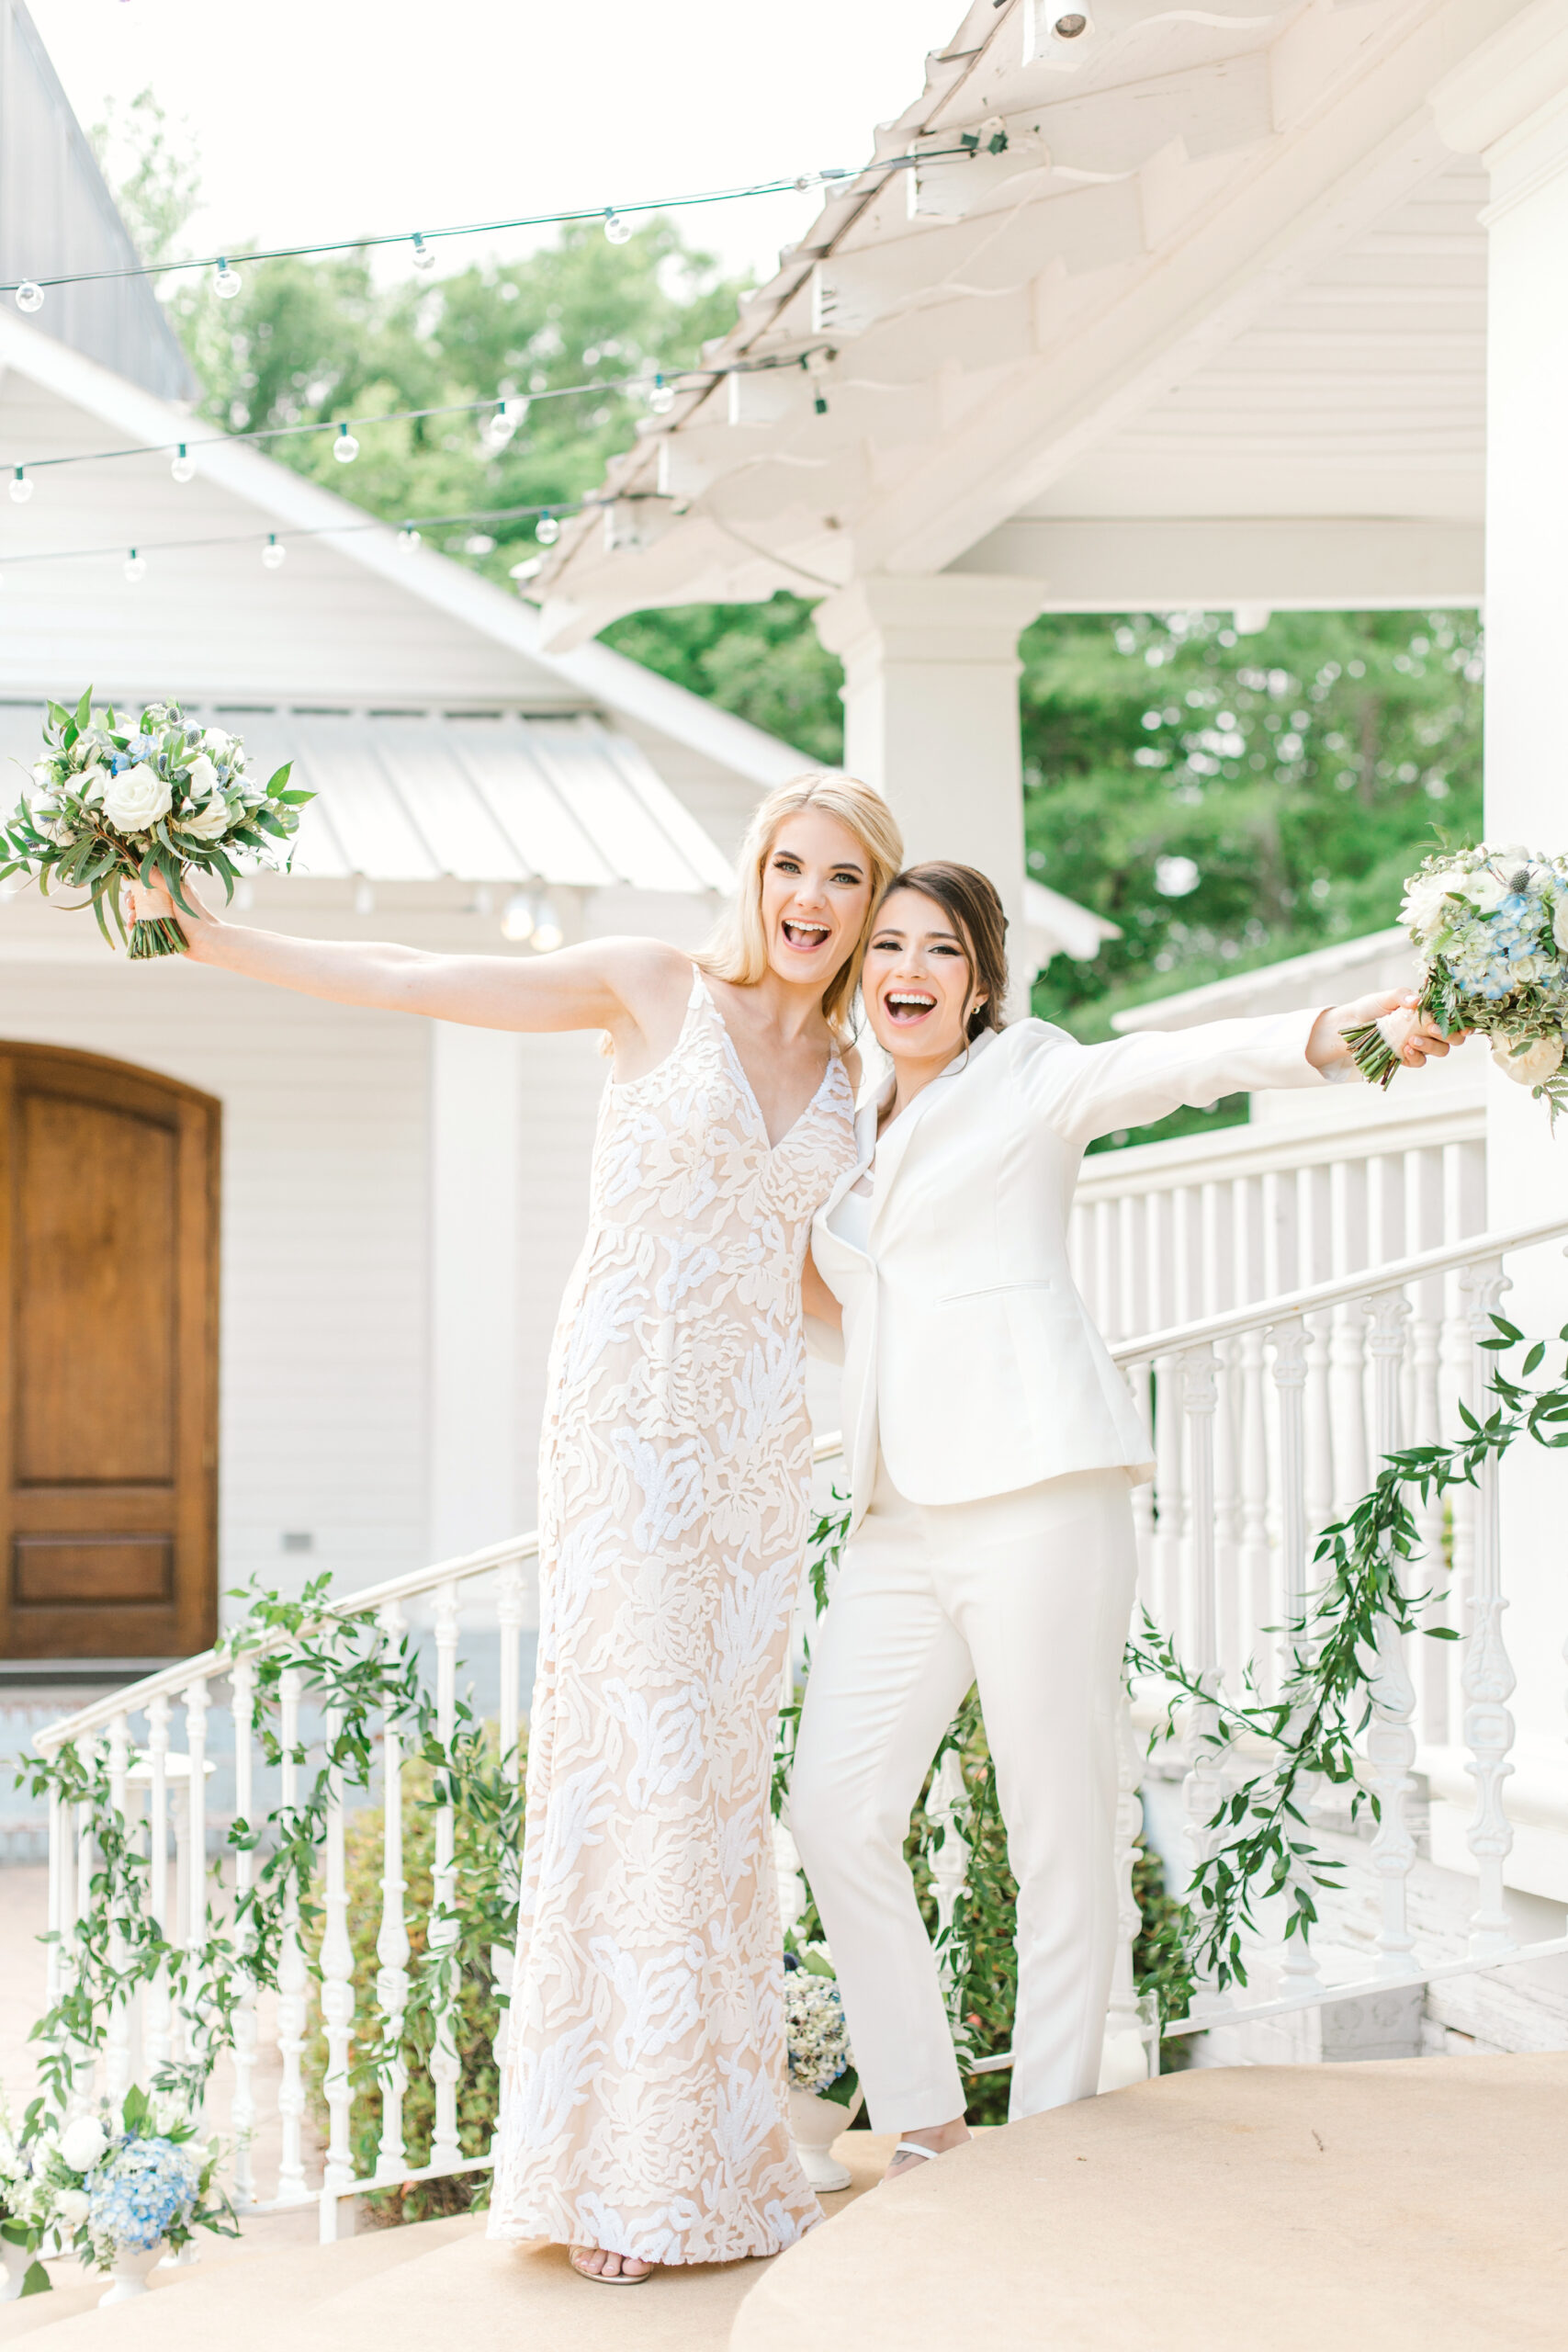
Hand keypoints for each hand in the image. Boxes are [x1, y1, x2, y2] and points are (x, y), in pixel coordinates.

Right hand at [124, 869, 218, 949]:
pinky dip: (134, 924)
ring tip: (132, 916)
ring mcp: (162, 912)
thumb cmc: (195, 915)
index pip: (150, 875)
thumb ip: (161, 879)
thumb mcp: (178, 893)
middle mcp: (166, 897)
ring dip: (132, 911)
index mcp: (172, 884)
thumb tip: (141, 865)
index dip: (137, 878)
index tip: (128, 880)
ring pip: (140, 908)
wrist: (206, 942)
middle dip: (132, 897)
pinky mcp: (159, 927)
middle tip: (131, 903)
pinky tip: (132, 926)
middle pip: (141, 893)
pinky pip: (142, 923)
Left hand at [1312, 988, 1468, 1073]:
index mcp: (1431, 1012)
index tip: (1464, 1026)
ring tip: (1412, 1040)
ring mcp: (1420, 1045)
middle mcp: (1430, 1030)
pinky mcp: (1408, 1058)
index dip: (1465, 1023)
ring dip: (1431, 1046)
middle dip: (1449, 1035)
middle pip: (1454, 1038)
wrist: (1351, 1025)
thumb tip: (1417, 1001)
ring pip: (1440, 1051)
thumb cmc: (1372, 1008)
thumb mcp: (1386, 997)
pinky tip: (1406, 1049)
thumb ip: (1402, 995)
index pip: (1455, 1019)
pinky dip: (1416, 1056)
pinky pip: (1420, 1061)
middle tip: (1432, 1028)